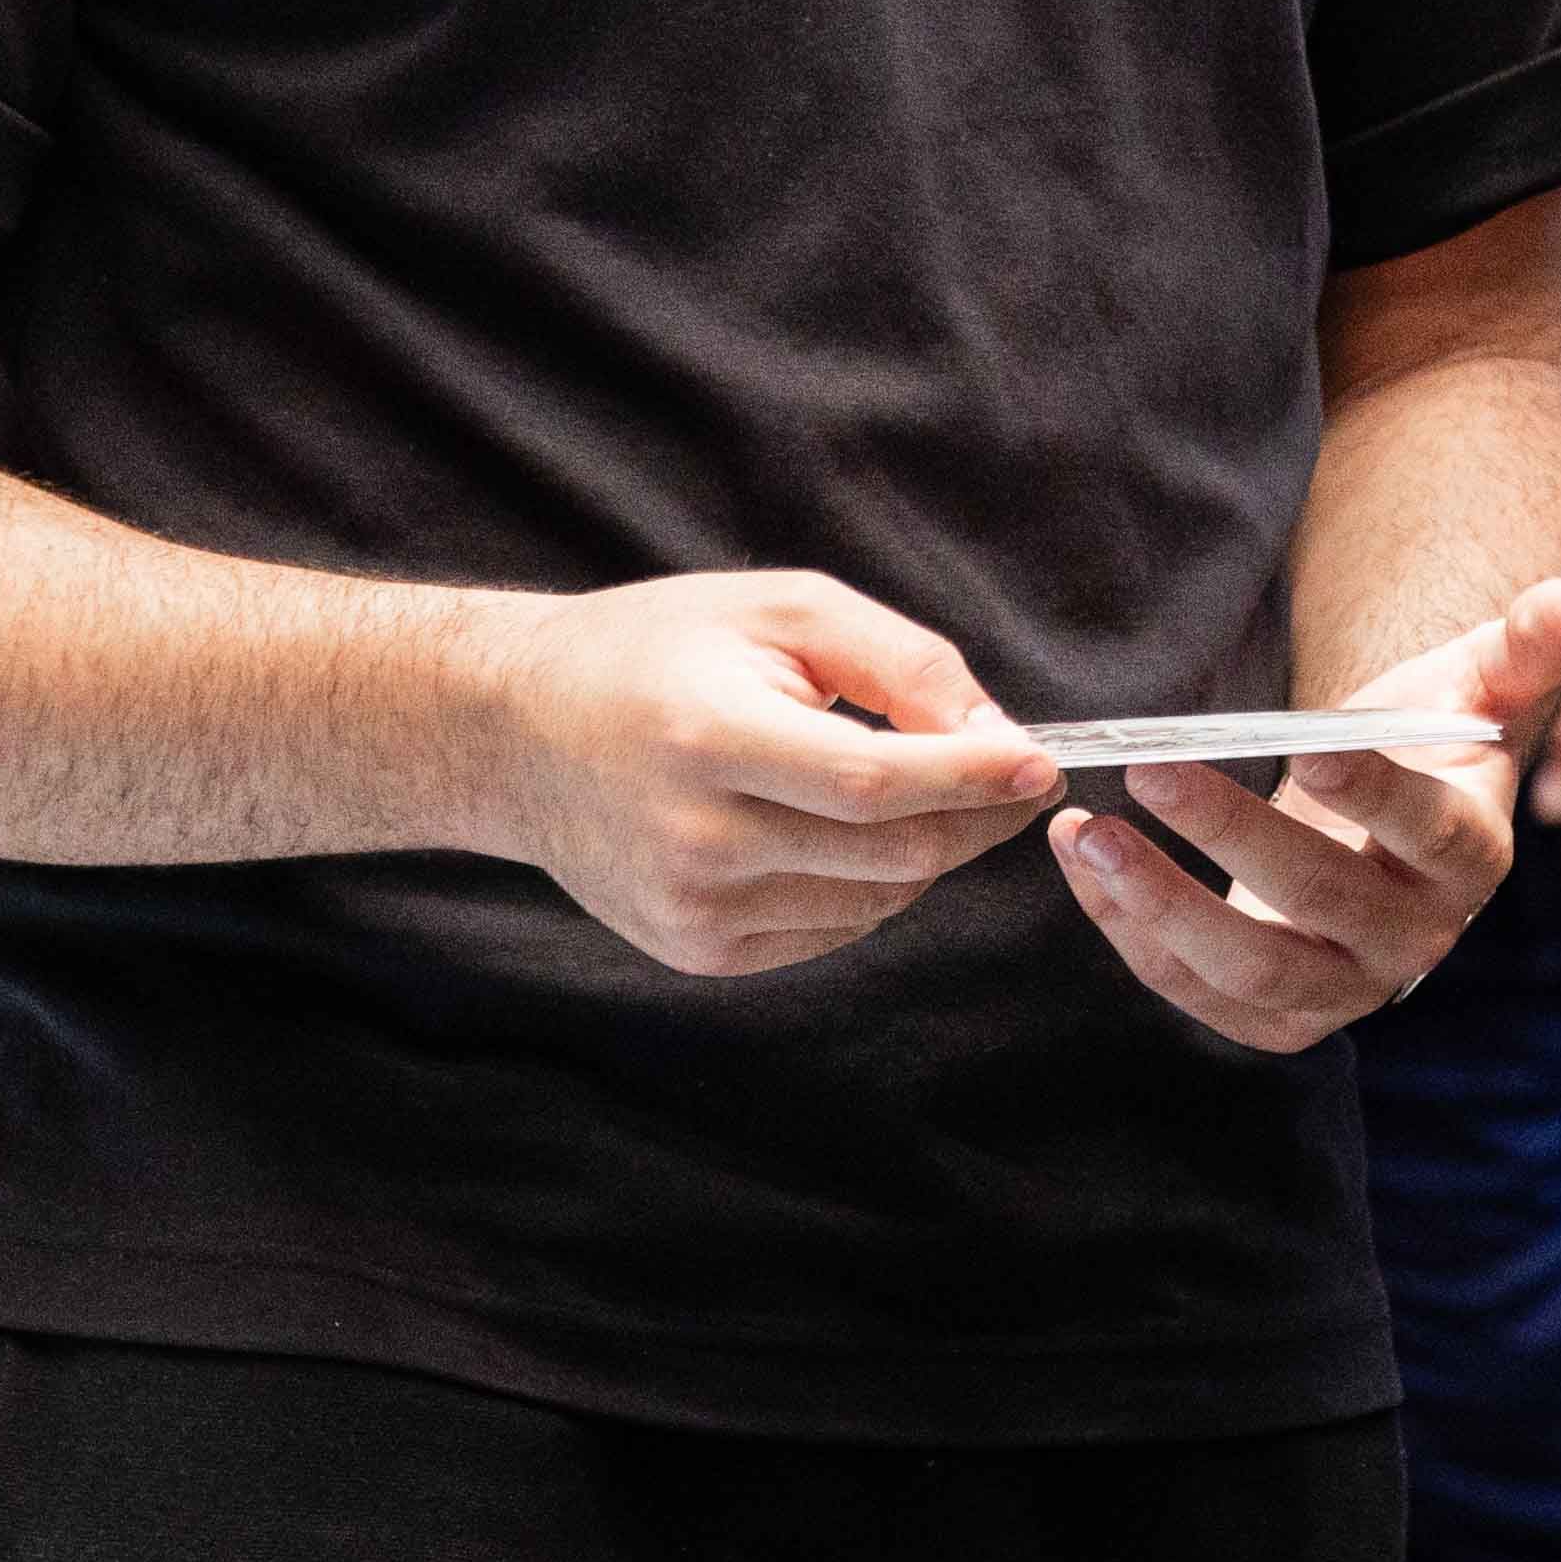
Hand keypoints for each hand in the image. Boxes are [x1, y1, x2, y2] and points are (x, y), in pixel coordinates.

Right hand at [453, 571, 1068, 979]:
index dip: (970, 777)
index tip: (1043, 761)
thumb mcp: (780, 610)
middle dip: (977, 817)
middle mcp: (697, 839)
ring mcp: (694, 909)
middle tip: (1015, 775)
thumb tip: (995, 735)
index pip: (872, 783)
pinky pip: (834, 928)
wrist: (517, 733)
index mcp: (710, 738)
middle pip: (891, 854)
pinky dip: (868, 882)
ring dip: (924, 849)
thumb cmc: (659, 651)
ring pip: (877, 900)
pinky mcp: (697, 950)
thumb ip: (899, 663)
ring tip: (905, 785)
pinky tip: (833, 829)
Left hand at [1045, 575, 1560, 1048]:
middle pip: (1322, 899)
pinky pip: (1199, 994)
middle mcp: (1415, 937)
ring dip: (1160, 905)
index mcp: (1470, 853)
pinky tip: (1085, 864)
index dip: (1374, 791)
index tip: (1310, 744)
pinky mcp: (1279, 1015)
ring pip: (1252, 968)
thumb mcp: (1474, 687)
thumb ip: (1523, 647)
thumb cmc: (1425, 746)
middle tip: (1150, 766)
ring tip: (1091, 835)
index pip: (1426, 831)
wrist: (1384, 830)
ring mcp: (1344, 988)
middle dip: (1229, 836)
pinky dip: (1133, 934)